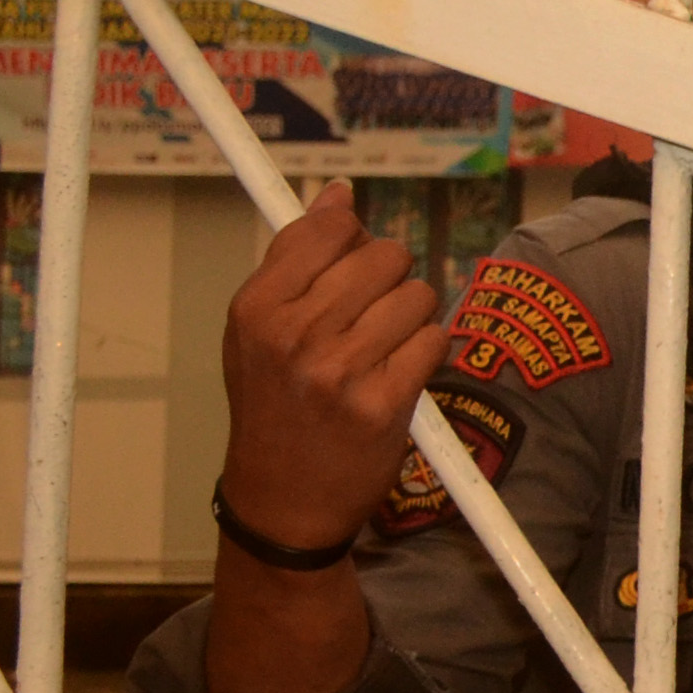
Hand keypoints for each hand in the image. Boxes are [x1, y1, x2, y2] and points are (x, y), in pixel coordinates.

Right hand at [217, 181, 447, 556]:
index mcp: (257, 309)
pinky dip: (425, 355)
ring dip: (411, 319)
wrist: (282, 500)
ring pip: (418, 295)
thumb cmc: (274, 405)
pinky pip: (435, 340)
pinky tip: (397, 377)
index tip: (349, 261)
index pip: (330, 227)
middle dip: (389, 279)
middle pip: (385, 255)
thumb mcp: (257, 331)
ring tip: (379, 351)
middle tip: (368, 317)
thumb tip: (338, 193)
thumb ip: (296, 258)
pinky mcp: (384, 402)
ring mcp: (340, 370)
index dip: (352, 239)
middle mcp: (295, 335)